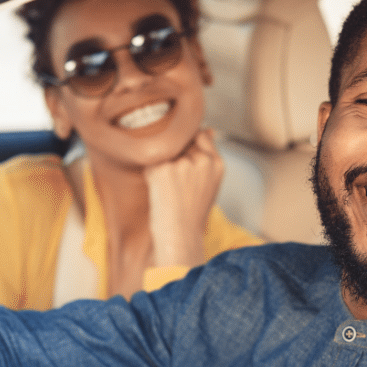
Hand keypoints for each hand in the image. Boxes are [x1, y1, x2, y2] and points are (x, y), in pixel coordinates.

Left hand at [144, 128, 222, 266]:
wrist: (180, 237)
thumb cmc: (192, 213)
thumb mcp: (209, 183)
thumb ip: (208, 156)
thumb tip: (208, 129)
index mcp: (217, 163)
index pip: (200, 135)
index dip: (187, 147)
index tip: (182, 163)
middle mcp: (202, 161)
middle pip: (180, 142)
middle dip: (174, 156)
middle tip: (175, 182)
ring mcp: (182, 164)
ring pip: (164, 150)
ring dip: (161, 164)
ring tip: (168, 188)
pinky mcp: (162, 170)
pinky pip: (149, 162)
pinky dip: (150, 174)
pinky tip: (158, 190)